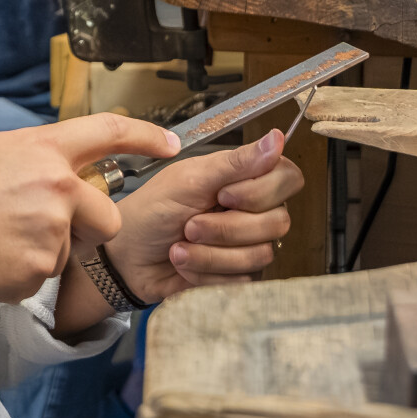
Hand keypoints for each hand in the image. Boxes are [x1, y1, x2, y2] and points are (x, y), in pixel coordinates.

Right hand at [0, 114, 178, 329]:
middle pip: (108, 218)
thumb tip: (56, 174)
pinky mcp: (36, 272)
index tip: (170, 143)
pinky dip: (16, 276)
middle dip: (89, 230)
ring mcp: (49, 232)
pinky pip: (40, 279)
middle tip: (44, 229)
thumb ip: (33, 160)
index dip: (145, 136)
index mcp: (43, 150)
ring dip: (39, 253)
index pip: (109, 132)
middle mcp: (56, 188)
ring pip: (68, 254)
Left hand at [100, 128, 301, 303]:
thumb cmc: (151, 211)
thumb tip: (276, 138)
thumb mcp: (189, 180)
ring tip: (181, 245)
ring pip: (260, 254)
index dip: (261, 191)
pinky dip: (207, 271)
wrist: (127, 257)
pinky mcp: (239, 274)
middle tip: (190, 223)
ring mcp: (248, 243)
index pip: (288, 178)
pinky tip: (186, 262)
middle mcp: (252, 209)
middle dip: (225, 228)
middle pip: (278, 221)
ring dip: (211, 253)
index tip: (224, 195)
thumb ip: (236, 163)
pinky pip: (243, 278)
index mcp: (243, 177)